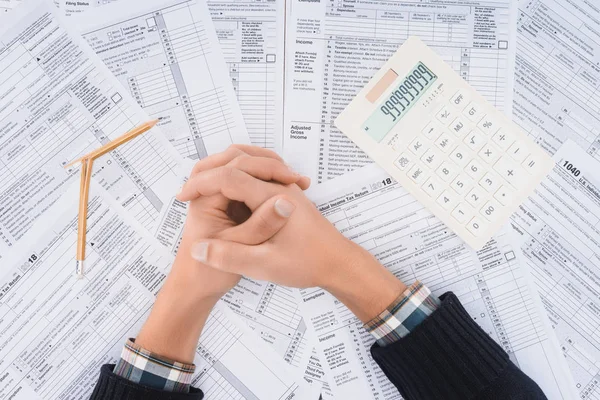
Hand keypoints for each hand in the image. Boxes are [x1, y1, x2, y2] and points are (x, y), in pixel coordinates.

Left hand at [136, 145, 308, 361]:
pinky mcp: (223, 206)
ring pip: (237, 168)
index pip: (234, 168)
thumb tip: (286, 201)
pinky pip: (241, 183)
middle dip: (263, 161)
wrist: (193, 290)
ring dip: (262, 168)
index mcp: (205, 200)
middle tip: (291, 173)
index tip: (290, 178)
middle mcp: (207, 193)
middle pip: (232, 159)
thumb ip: (262, 224)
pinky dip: (260, 181)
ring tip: (290, 178)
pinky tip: (281, 191)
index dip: (265, 168)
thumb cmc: (207, 274)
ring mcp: (214, 198)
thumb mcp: (241, 249)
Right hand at [177, 164, 405, 321]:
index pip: (229, 177)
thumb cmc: (307, 265)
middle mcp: (278, 185)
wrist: (339, 263)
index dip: (201, 184)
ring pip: (249, 163)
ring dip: (223, 170)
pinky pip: (257, 174)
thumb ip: (231, 257)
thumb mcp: (265, 267)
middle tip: (187, 190)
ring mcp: (284, 187)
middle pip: (238, 160)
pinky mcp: (285, 193)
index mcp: (271, 198)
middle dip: (209, 171)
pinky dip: (237, 177)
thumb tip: (198, 249)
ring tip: (201, 188)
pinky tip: (227, 195)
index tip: (181, 197)